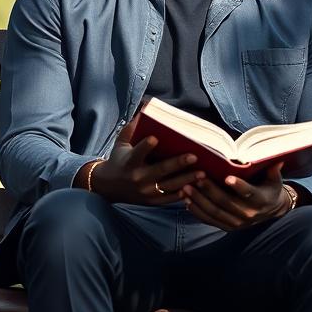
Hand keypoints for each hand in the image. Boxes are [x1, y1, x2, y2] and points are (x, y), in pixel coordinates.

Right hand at [91, 118, 205, 205]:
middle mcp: (138, 177)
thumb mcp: (121, 143)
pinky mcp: (151, 202)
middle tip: (194, 156)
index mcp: (130, 161)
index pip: (138, 152)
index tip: (155, 138)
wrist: (108, 187)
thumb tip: (144, 109)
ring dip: (187, 180)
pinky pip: (169, 199)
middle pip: (160, 170)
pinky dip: (182, 195)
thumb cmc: (119, 160)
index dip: (146, 146)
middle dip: (178, 163)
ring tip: (203, 173)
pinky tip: (195, 188)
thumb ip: (132, 128)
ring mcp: (146, 192)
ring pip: (169, 186)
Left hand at [180, 161, 290, 230]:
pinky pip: (210, 220)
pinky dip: (197, 212)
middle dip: (210, 190)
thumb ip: (273, 170)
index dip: (239, 186)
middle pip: (226, 203)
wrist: (272, 210)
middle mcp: (248, 214)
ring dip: (199, 201)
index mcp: (260, 200)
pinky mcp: (228, 227)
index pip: (249, 193)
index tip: (227, 177)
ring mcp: (237, 223)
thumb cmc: (270, 188)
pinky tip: (186, 201)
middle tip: (197, 177)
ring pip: (215, 213)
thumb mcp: (275, 179)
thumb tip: (277, 159)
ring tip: (186, 188)